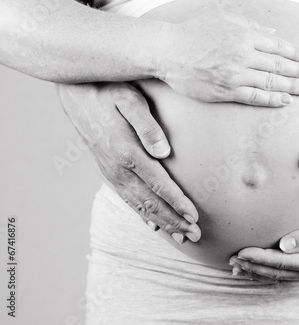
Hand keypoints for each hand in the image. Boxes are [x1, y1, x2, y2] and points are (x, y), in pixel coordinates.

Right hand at [56, 82, 200, 243]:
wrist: (76, 93)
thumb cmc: (109, 91)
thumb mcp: (130, 100)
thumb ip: (147, 126)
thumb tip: (164, 152)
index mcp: (127, 152)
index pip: (159, 184)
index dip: (178, 203)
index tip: (194, 217)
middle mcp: (118, 168)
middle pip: (151, 202)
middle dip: (174, 220)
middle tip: (195, 234)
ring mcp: (111, 172)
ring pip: (139, 205)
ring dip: (162, 222)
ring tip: (181, 235)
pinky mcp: (108, 171)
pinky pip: (126, 199)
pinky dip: (142, 214)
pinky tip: (153, 225)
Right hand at [157, 11, 298, 106]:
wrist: (167, 51)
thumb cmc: (193, 32)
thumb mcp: (223, 18)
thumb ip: (250, 26)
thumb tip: (273, 34)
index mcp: (244, 36)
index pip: (278, 46)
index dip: (297, 54)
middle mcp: (242, 55)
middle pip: (279, 66)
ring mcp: (234, 75)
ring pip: (271, 83)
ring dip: (292, 86)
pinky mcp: (225, 92)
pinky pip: (254, 97)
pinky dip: (272, 99)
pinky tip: (286, 101)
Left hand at [229, 205, 298, 282]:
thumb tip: (284, 245)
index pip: (282, 262)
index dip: (260, 258)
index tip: (241, 252)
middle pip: (278, 273)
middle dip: (253, 267)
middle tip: (231, 261)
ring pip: (280, 276)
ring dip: (258, 272)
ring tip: (237, 267)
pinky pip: (287, 273)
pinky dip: (269, 272)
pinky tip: (257, 268)